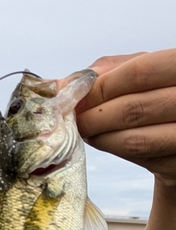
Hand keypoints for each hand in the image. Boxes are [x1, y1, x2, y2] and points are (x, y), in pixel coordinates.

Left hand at [76, 49, 175, 184]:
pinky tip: (103, 140)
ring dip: (100, 136)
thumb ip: (110, 71)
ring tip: (86, 130)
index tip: (77, 96)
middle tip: (75, 118)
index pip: (140, 73)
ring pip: (135, 139)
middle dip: (95, 115)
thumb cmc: (160, 97)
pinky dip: (113, 148)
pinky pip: (140, 158)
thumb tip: (68, 84)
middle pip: (134, 109)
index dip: (102, 86)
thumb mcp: (143, 73)